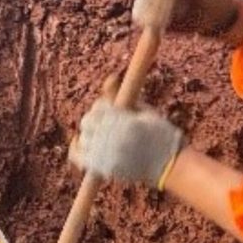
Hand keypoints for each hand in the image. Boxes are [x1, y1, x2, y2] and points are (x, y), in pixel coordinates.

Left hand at [69, 96, 184, 186]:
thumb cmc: (159, 136)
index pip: (99, 106)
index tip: (110, 112)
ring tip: (102, 138)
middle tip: (106, 126)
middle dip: (96, 121)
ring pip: (84, 137)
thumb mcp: (144, 110)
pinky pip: (75, 155)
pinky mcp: (98, 166)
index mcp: (121, 119)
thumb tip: (109, 76)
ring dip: (90, 135)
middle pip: (89, 121)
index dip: (103, 108)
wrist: (167, 166)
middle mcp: (110, 135)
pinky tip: (81, 144)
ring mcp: (103, 152)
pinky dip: (76, 148)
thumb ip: (124, 94)